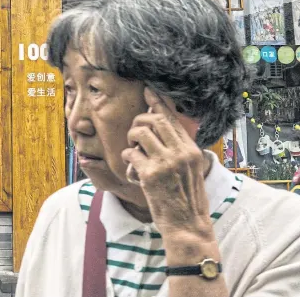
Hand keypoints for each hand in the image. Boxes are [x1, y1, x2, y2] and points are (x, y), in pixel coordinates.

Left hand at [122, 87, 212, 239]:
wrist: (188, 226)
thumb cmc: (185, 200)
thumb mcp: (189, 171)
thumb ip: (177, 150)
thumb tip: (160, 129)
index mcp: (192, 150)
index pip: (172, 119)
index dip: (157, 103)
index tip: (147, 91)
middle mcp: (182, 153)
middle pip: (154, 121)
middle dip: (138, 123)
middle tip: (134, 137)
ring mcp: (167, 163)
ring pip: (139, 133)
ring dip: (130, 141)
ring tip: (133, 154)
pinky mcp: (151, 175)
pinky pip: (130, 154)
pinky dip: (127, 161)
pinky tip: (132, 173)